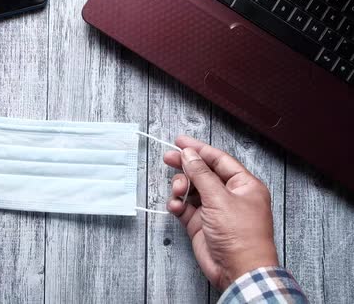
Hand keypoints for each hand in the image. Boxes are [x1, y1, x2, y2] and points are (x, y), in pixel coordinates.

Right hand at [164, 136, 277, 290]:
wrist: (238, 270)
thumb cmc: (241, 236)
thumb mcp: (219, 198)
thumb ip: (201, 174)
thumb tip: (190, 155)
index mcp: (243, 185)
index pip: (219, 160)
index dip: (199, 149)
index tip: (180, 142)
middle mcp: (229, 196)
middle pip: (203, 173)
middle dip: (186, 166)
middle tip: (168, 158)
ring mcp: (214, 210)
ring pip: (192, 190)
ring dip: (181, 188)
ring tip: (178, 192)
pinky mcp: (201, 225)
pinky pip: (185, 208)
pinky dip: (178, 205)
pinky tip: (176, 207)